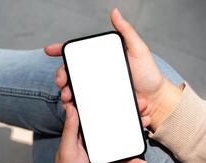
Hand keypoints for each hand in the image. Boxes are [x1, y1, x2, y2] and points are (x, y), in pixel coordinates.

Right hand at [45, 8, 181, 130]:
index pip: (78, 54)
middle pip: (71, 73)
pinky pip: (85, 104)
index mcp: (101, 60)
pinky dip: (76, 106)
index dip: (61, 50)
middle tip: (61, 81)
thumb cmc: (148, 73)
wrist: (156, 99)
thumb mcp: (138, 49)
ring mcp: (97, 90)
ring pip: (74, 90)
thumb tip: (115, 12)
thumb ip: (126, 32)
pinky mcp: (100, 104)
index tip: (49, 50)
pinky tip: (74, 107)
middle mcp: (96, 74)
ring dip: (66, 92)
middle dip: (61, 75)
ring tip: (67, 96)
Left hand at [54, 104, 147, 162]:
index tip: (116, 93)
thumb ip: (70, 129)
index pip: (93, 113)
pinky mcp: (110, 162)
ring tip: (146, 123)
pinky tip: (141, 161)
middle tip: (140, 105)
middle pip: (111, 123)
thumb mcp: (67, 151)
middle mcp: (93, 139)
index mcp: (80, 134)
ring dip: (134, 131)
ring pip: (121, 137)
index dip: (104, 102)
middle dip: (126, 114)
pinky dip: (133, 159)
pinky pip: (124, 158)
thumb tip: (70, 106)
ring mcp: (103, 150)